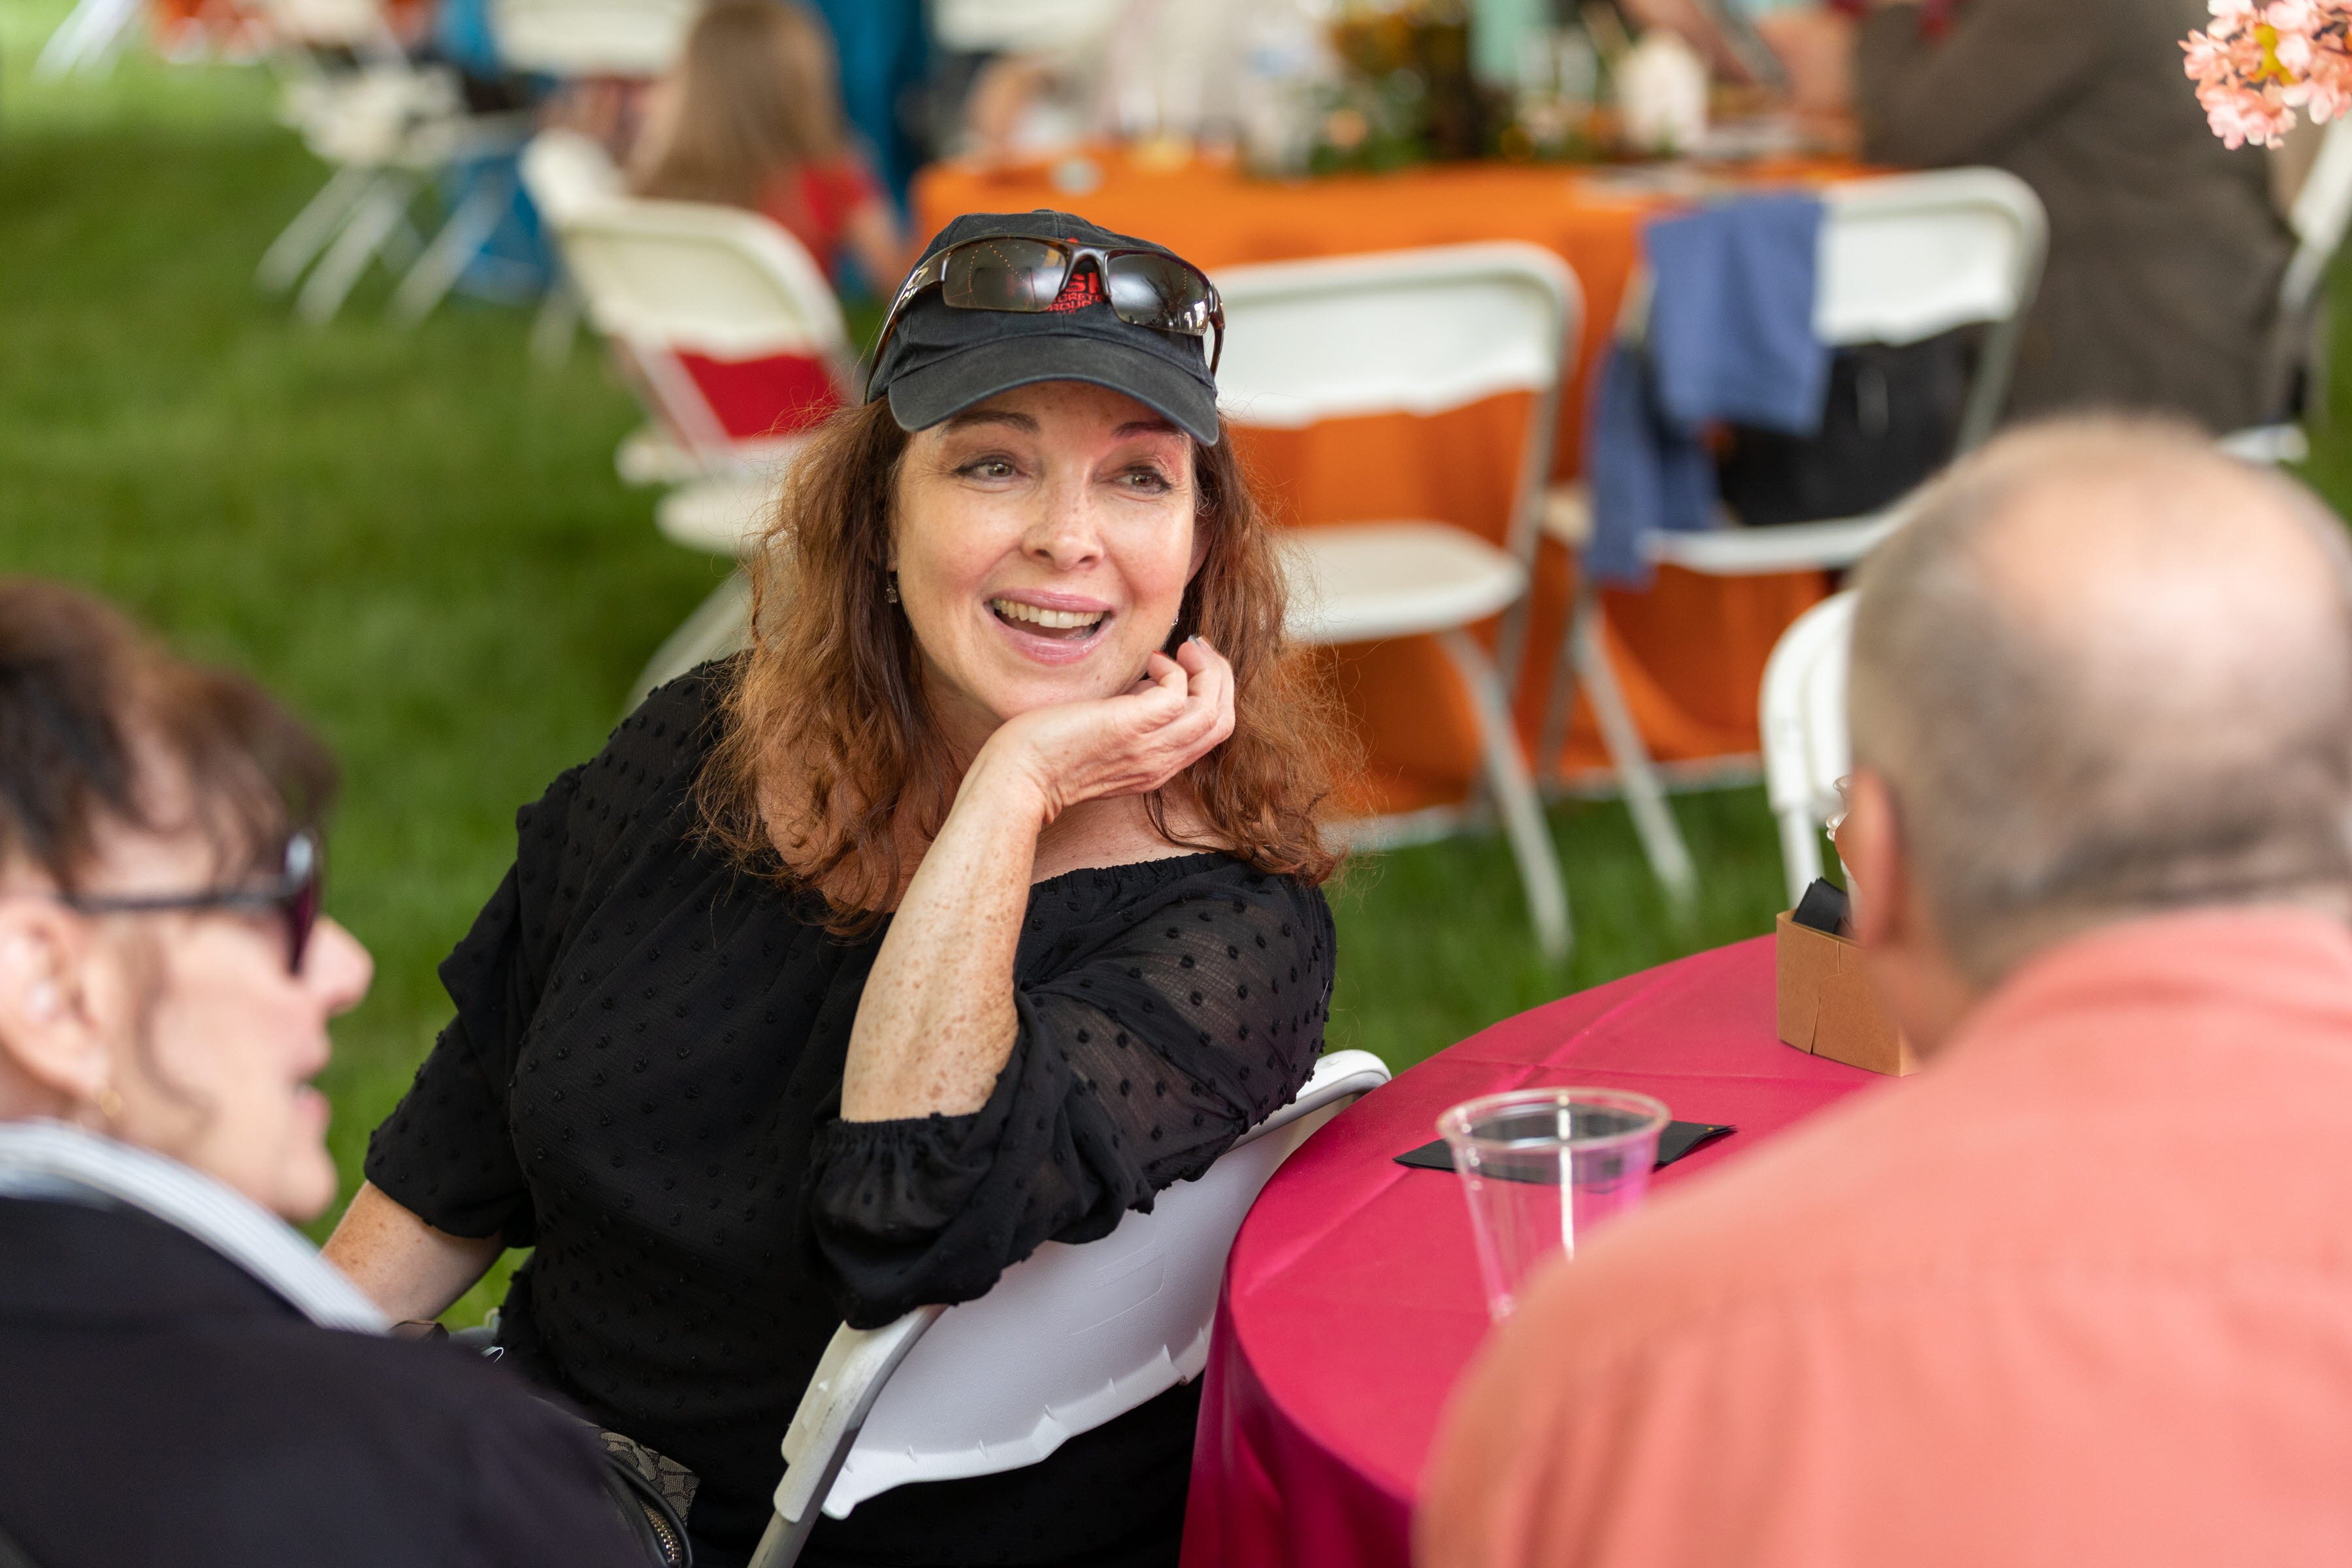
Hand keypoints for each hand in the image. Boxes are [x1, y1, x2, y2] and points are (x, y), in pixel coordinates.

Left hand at [973, 637, 1235, 823]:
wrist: (1019, 777)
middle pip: (1222, 721)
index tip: (1191, 665)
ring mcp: (1149, 747)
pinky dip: (1172, 669)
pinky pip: (1178, 693)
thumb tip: (1147, 683)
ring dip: (1207, 670)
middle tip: (1197, 649)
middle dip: (1220, 677)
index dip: (1211, 693)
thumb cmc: (1046, 753)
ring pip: (1213, 711)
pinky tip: (1150, 660)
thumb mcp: (1103, 739)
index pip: (1211, 733)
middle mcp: (1160, 762)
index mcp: (1155, 766)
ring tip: (1184, 648)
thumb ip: (1131, 718)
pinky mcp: (1133, 726)